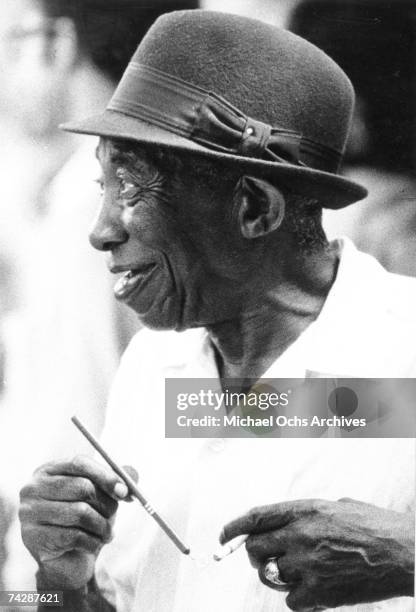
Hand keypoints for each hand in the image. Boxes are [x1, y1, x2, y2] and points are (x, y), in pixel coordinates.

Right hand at [19, 455, 136, 589]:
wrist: (65, 559)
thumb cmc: (83, 519)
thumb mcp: (99, 495)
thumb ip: (116, 481)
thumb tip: (132, 475)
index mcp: (48, 470)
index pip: (79, 463)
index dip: (106, 475)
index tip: (124, 490)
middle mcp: (33, 488)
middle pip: (82, 487)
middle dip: (106, 503)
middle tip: (114, 515)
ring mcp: (30, 513)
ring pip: (80, 513)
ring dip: (102, 525)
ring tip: (107, 531)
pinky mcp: (33, 538)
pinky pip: (74, 536)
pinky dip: (93, 541)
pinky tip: (95, 542)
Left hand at [220, 498, 413, 610]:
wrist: (403, 552)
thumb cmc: (373, 525)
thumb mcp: (336, 505)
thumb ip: (306, 513)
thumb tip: (282, 523)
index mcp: (305, 509)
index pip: (256, 517)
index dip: (234, 527)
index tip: (222, 537)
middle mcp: (300, 535)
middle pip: (255, 548)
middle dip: (254, 554)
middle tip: (266, 557)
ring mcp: (308, 565)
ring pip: (268, 574)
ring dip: (276, 574)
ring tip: (297, 570)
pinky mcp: (319, 593)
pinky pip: (289, 599)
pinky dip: (296, 596)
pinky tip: (313, 588)